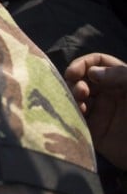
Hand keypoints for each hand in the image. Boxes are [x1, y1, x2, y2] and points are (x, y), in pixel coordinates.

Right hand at [64, 52, 126, 169]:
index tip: (74, 72)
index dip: (84, 64)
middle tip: (80, 91)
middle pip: (83, 78)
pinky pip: (76, 118)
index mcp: (122, 80)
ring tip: (79, 100)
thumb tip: (93, 73)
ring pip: (77, 97)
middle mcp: (110, 94)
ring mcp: (101, 112)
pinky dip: (71, 112)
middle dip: (75, 81)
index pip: (98, 62)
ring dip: (71, 95)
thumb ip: (121, 75)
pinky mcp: (95, 130)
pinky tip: (78, 112)